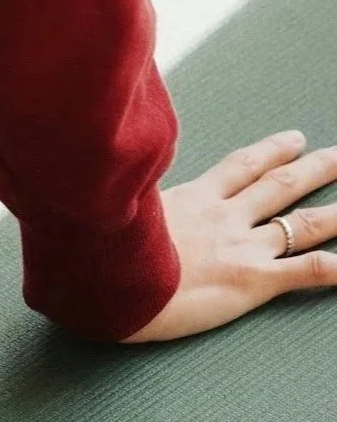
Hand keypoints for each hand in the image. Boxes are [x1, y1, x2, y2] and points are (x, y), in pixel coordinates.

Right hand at [126, 131, 336, 341]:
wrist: (110, 281)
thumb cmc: (105, 250)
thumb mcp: (117, 208)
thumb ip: (136, 196)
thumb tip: (116, 180)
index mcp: (192, 198)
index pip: (241, 167)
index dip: (271, 152)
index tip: (294, 140)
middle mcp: (225, 217)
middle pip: (280, 186)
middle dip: (316, 169)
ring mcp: (242, 247)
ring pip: (304, 223)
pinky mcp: (252, 279)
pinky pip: (306, 271)